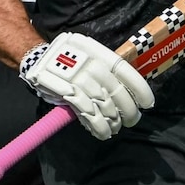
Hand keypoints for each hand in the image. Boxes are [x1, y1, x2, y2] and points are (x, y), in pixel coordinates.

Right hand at [19, 32, 153, 140]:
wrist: (37, 57)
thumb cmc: (67, 57)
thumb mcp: (88, 53)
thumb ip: (105, 68)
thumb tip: (128, 90)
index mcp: (99, 52)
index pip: (126, 71)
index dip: (139, 89)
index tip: (147, 103)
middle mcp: (91, 63)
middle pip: (118, 92)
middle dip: (128, 111)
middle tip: (131, 120)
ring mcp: (79, 79)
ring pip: (105, 106)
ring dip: (113, 121)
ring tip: (115, 128)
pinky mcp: (68, 93)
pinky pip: (89, 114)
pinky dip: (98, 127)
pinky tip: (103, 132)